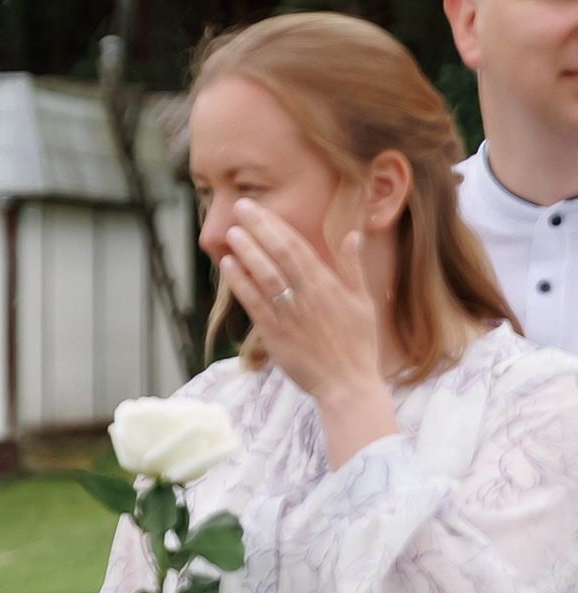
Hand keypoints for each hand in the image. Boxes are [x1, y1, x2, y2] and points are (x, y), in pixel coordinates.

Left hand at [216, 198, 394, 462]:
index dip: (276, 225)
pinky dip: (240, 283)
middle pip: (278, 254)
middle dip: (258, 229)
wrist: (347, 385)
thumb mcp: (364, 302)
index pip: (297, 247)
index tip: (259, 209)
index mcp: (327, 285)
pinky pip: (254, 303)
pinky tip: (228, 265)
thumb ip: (354, 268)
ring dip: (246, 251)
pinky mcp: (274, 334)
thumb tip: (352, 235)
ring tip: (231, 232)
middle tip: (239, 207)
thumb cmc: (358, 344)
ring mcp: (288, 315)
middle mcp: (306, 296)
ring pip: (263, 276)